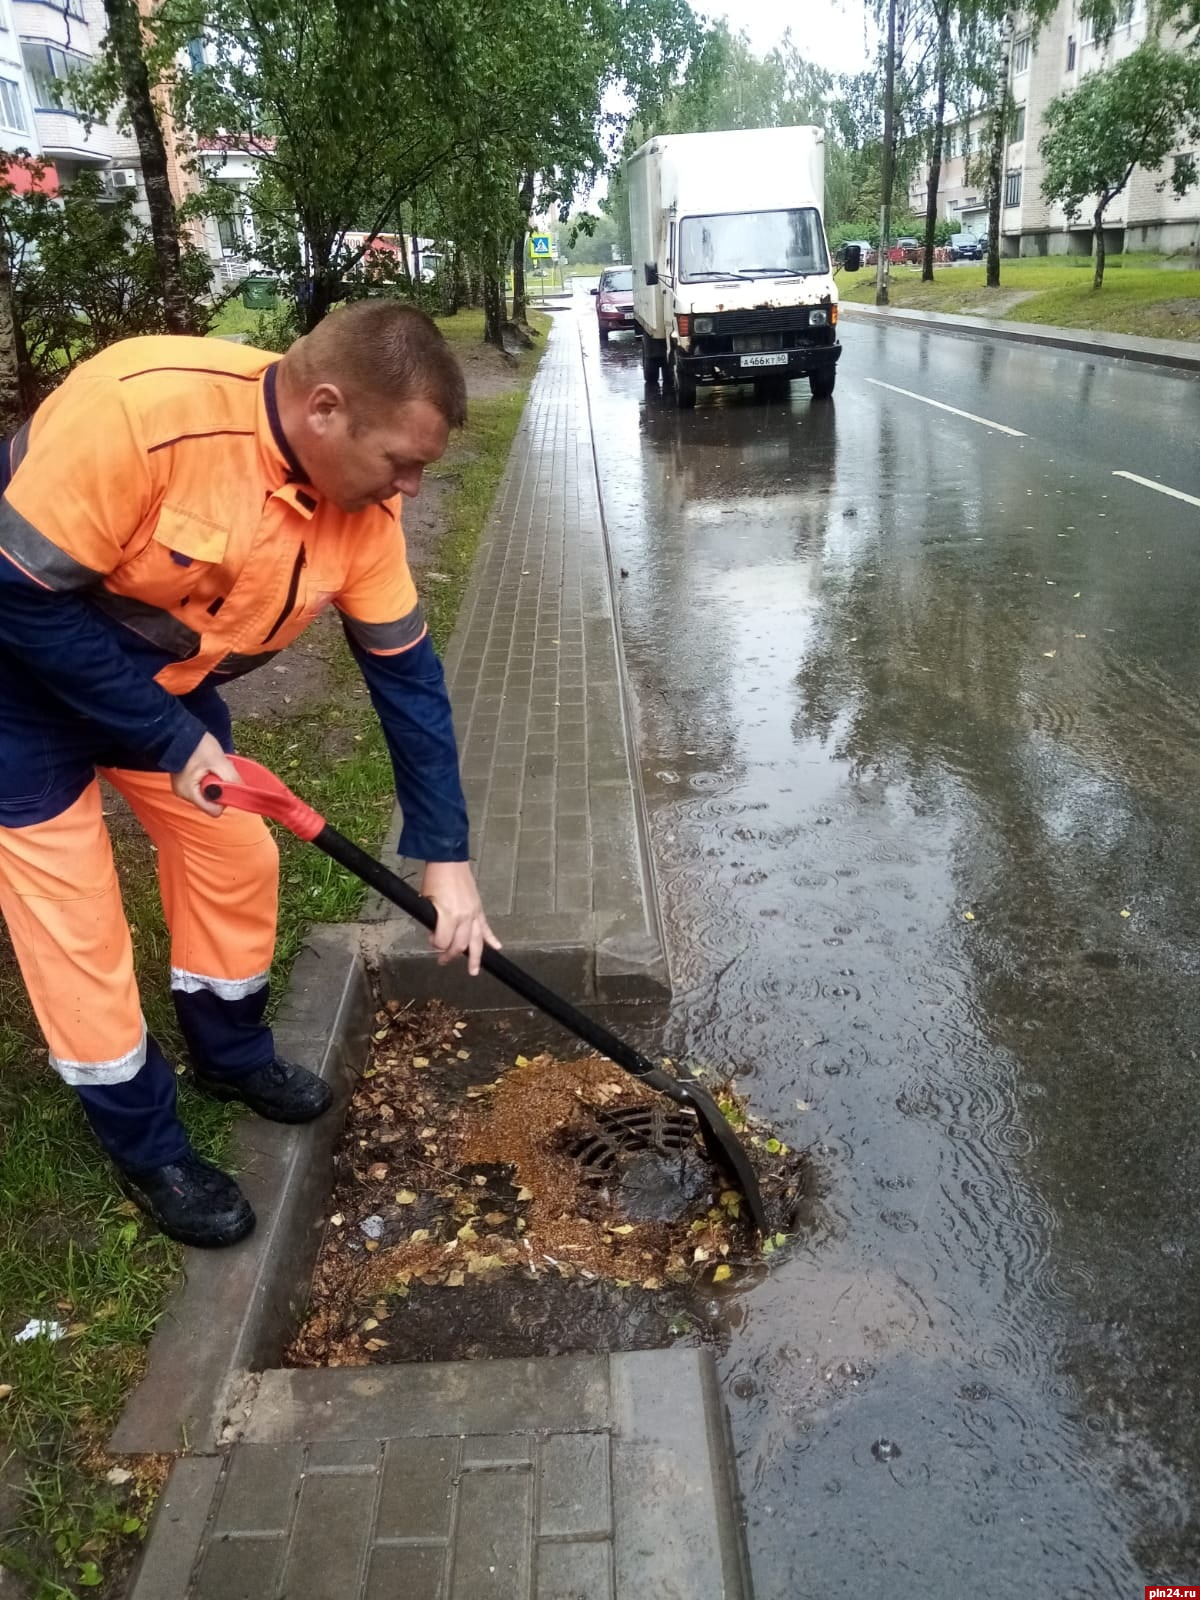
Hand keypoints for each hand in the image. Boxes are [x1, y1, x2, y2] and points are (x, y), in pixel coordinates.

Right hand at [173, 731, 238, 817]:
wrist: (177, 730)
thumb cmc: (196, 744)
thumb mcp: (219, 761)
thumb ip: (231, 779)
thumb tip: (243, 792)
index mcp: (189, 793)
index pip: (214, 810)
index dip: (224, 799)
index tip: (226, 783)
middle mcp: (184, 794)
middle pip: (212, 802)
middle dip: (220, 788)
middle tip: (218, 769)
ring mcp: (184, 788)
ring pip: (209, 793)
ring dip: (215, 781)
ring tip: (211, 765)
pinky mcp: (186, 781)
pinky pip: (203, 785)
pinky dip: (209, 777)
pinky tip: (208, 764)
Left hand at [421, 860, 500, 975]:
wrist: (448, 860)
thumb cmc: (435, 878)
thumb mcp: (426, 901)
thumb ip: (432, 920)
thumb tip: (434, 932)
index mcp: (449, 915)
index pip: (443, 942)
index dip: (435, 945)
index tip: (431, 942)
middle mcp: (464, 917)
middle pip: (460, 945)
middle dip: (450, 955)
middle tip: (442, 961)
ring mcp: (474, 913)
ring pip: (477, 941)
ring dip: (476, 957)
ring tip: (473, 970)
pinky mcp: (479, 908)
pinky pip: (486, 927)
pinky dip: (492, 938)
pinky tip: (497, 947)